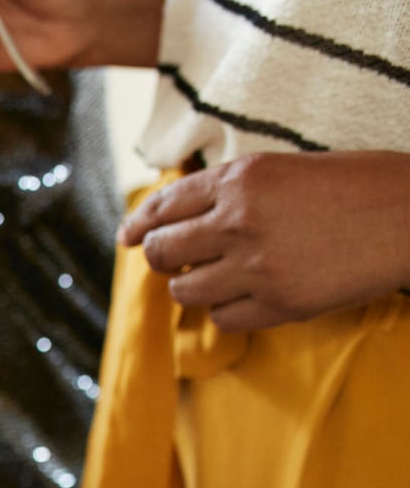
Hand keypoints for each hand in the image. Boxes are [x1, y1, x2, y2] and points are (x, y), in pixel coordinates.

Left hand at [120, 152, 409, 332]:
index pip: (163, 206)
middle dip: (159, 257)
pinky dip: (228, 311)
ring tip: (214, 278)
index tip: (127, 237)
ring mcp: (255, 267)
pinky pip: (223, 319)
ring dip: (191, 287)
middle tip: (173, 260)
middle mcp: (237, 222)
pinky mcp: (278, 304)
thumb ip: (235, 191)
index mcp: (240, 179)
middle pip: (160, 251)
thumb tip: (185, 215)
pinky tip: (248, 297)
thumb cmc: (361, 184)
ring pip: (184, 290)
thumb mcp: (289, 168)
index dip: (138, 224)